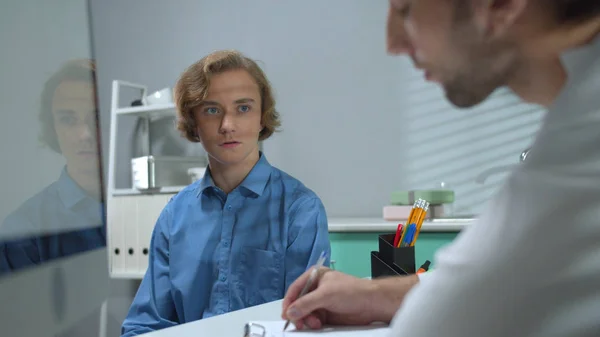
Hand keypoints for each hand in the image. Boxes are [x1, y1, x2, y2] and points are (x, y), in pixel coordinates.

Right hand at [282, 268, 415, 329]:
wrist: (371, 303)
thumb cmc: (351, 291)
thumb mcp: (326, 295)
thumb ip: (306, 304)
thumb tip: (290, 312)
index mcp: (314, 276)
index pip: (295, 289)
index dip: (289, 302)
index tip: (285, 314)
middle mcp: (316, 288)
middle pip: (298, 302)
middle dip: (298, 313)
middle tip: (298, 323)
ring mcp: (321, 301)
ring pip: (305, 313)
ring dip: (306, 320)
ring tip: (314, 323)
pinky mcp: (327, 313)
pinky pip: (313, 319)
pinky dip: (313, 323)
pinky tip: (318, 325)